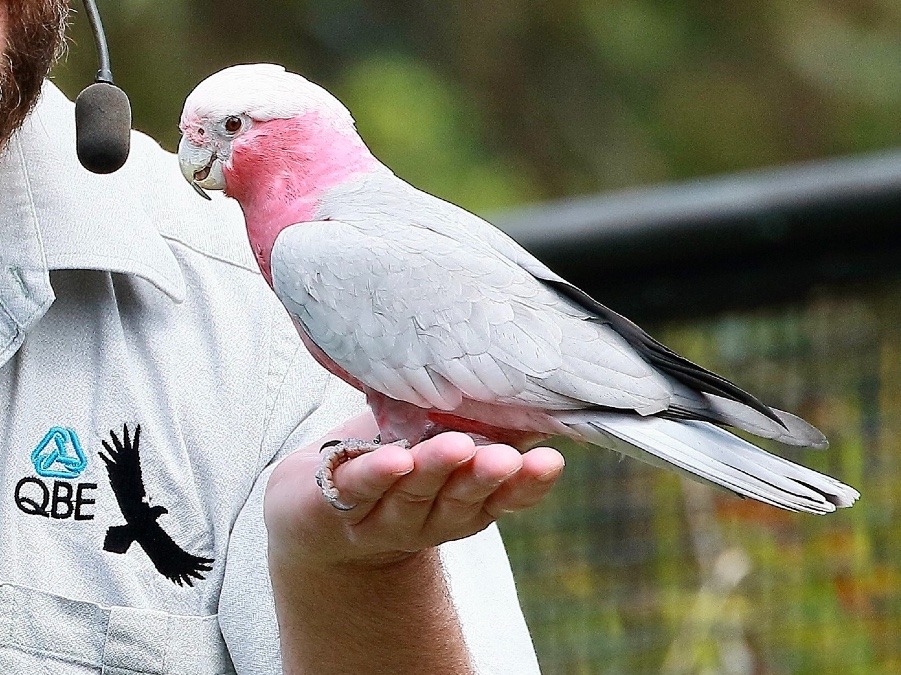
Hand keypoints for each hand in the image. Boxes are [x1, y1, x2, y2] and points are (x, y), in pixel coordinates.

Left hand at [264, 413, 563, 568]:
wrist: (317, 508)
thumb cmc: (396, 461)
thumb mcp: (444, 439)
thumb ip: (488, 427)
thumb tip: (546, 393)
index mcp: (462, 505)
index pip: (502, 498)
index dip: (527, 485)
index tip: (549, 462)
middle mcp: (428, 519)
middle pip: (460, 501)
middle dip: (483, 478)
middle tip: (505, 458)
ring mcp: (382, 518)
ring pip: (412, 494)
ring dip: (434, 471)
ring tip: (454, 447)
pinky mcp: (336, 502)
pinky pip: (357, 487)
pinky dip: (376, 474)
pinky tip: (394, 459)